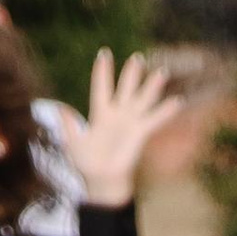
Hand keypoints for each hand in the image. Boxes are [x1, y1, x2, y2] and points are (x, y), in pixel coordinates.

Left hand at [58, 49, 181, 209]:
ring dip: (152, 86)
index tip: (104, 53)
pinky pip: (155, 119)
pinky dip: (166, 111)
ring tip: (162, 71)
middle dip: (132, 73)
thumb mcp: (72, 142)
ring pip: (143, 99)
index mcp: (100, 114)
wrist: (102, 182)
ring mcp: (130, 123)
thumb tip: (58, 108)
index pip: (101, 87)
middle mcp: (118, 115)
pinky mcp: (141, 133)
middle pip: (126, 88)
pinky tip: (177, 101)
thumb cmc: (87, 164)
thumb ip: (68, 124)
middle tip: (138, 58)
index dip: (102, 71)